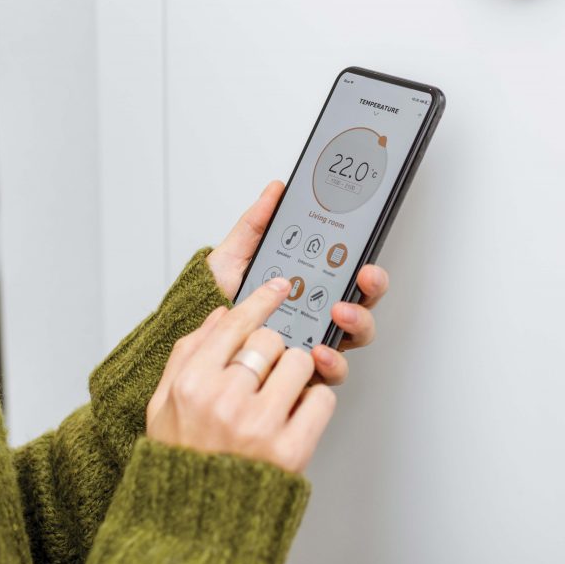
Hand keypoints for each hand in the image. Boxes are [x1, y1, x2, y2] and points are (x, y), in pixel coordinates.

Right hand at [146, 277, 333, 473]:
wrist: (194, 526)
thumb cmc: (180, 461)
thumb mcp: (163, 403)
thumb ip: (188, 353)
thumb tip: (221, 315)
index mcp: (191, 384)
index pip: (234, 324)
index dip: (261, 300)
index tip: (278, 288)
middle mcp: (224, 400)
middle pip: (271, 340)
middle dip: (275, 349)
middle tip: (268, 367)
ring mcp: (259, 426)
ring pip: (301, 364)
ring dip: (297, 373)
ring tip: (281, 393)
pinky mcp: (291, 451)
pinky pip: (321, 399)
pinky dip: (314, 402)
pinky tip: (294, 415)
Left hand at [206, 180, 388, 386]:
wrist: (194, 329)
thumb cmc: (217, 295)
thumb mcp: (236, 254)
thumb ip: (257, 223)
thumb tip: (276, 190)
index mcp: (309, 282)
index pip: (350, 275)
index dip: (366, 269)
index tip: (365, 261)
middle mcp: (317, 312)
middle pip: (361, 303)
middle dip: (370, 291)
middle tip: (361, 280)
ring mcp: (312, 339)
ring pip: (353, 337)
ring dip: (356, 324)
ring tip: (338, 314)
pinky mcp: (301, 369)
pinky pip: (329, 373)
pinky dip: (332, 364)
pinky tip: (318, 353)